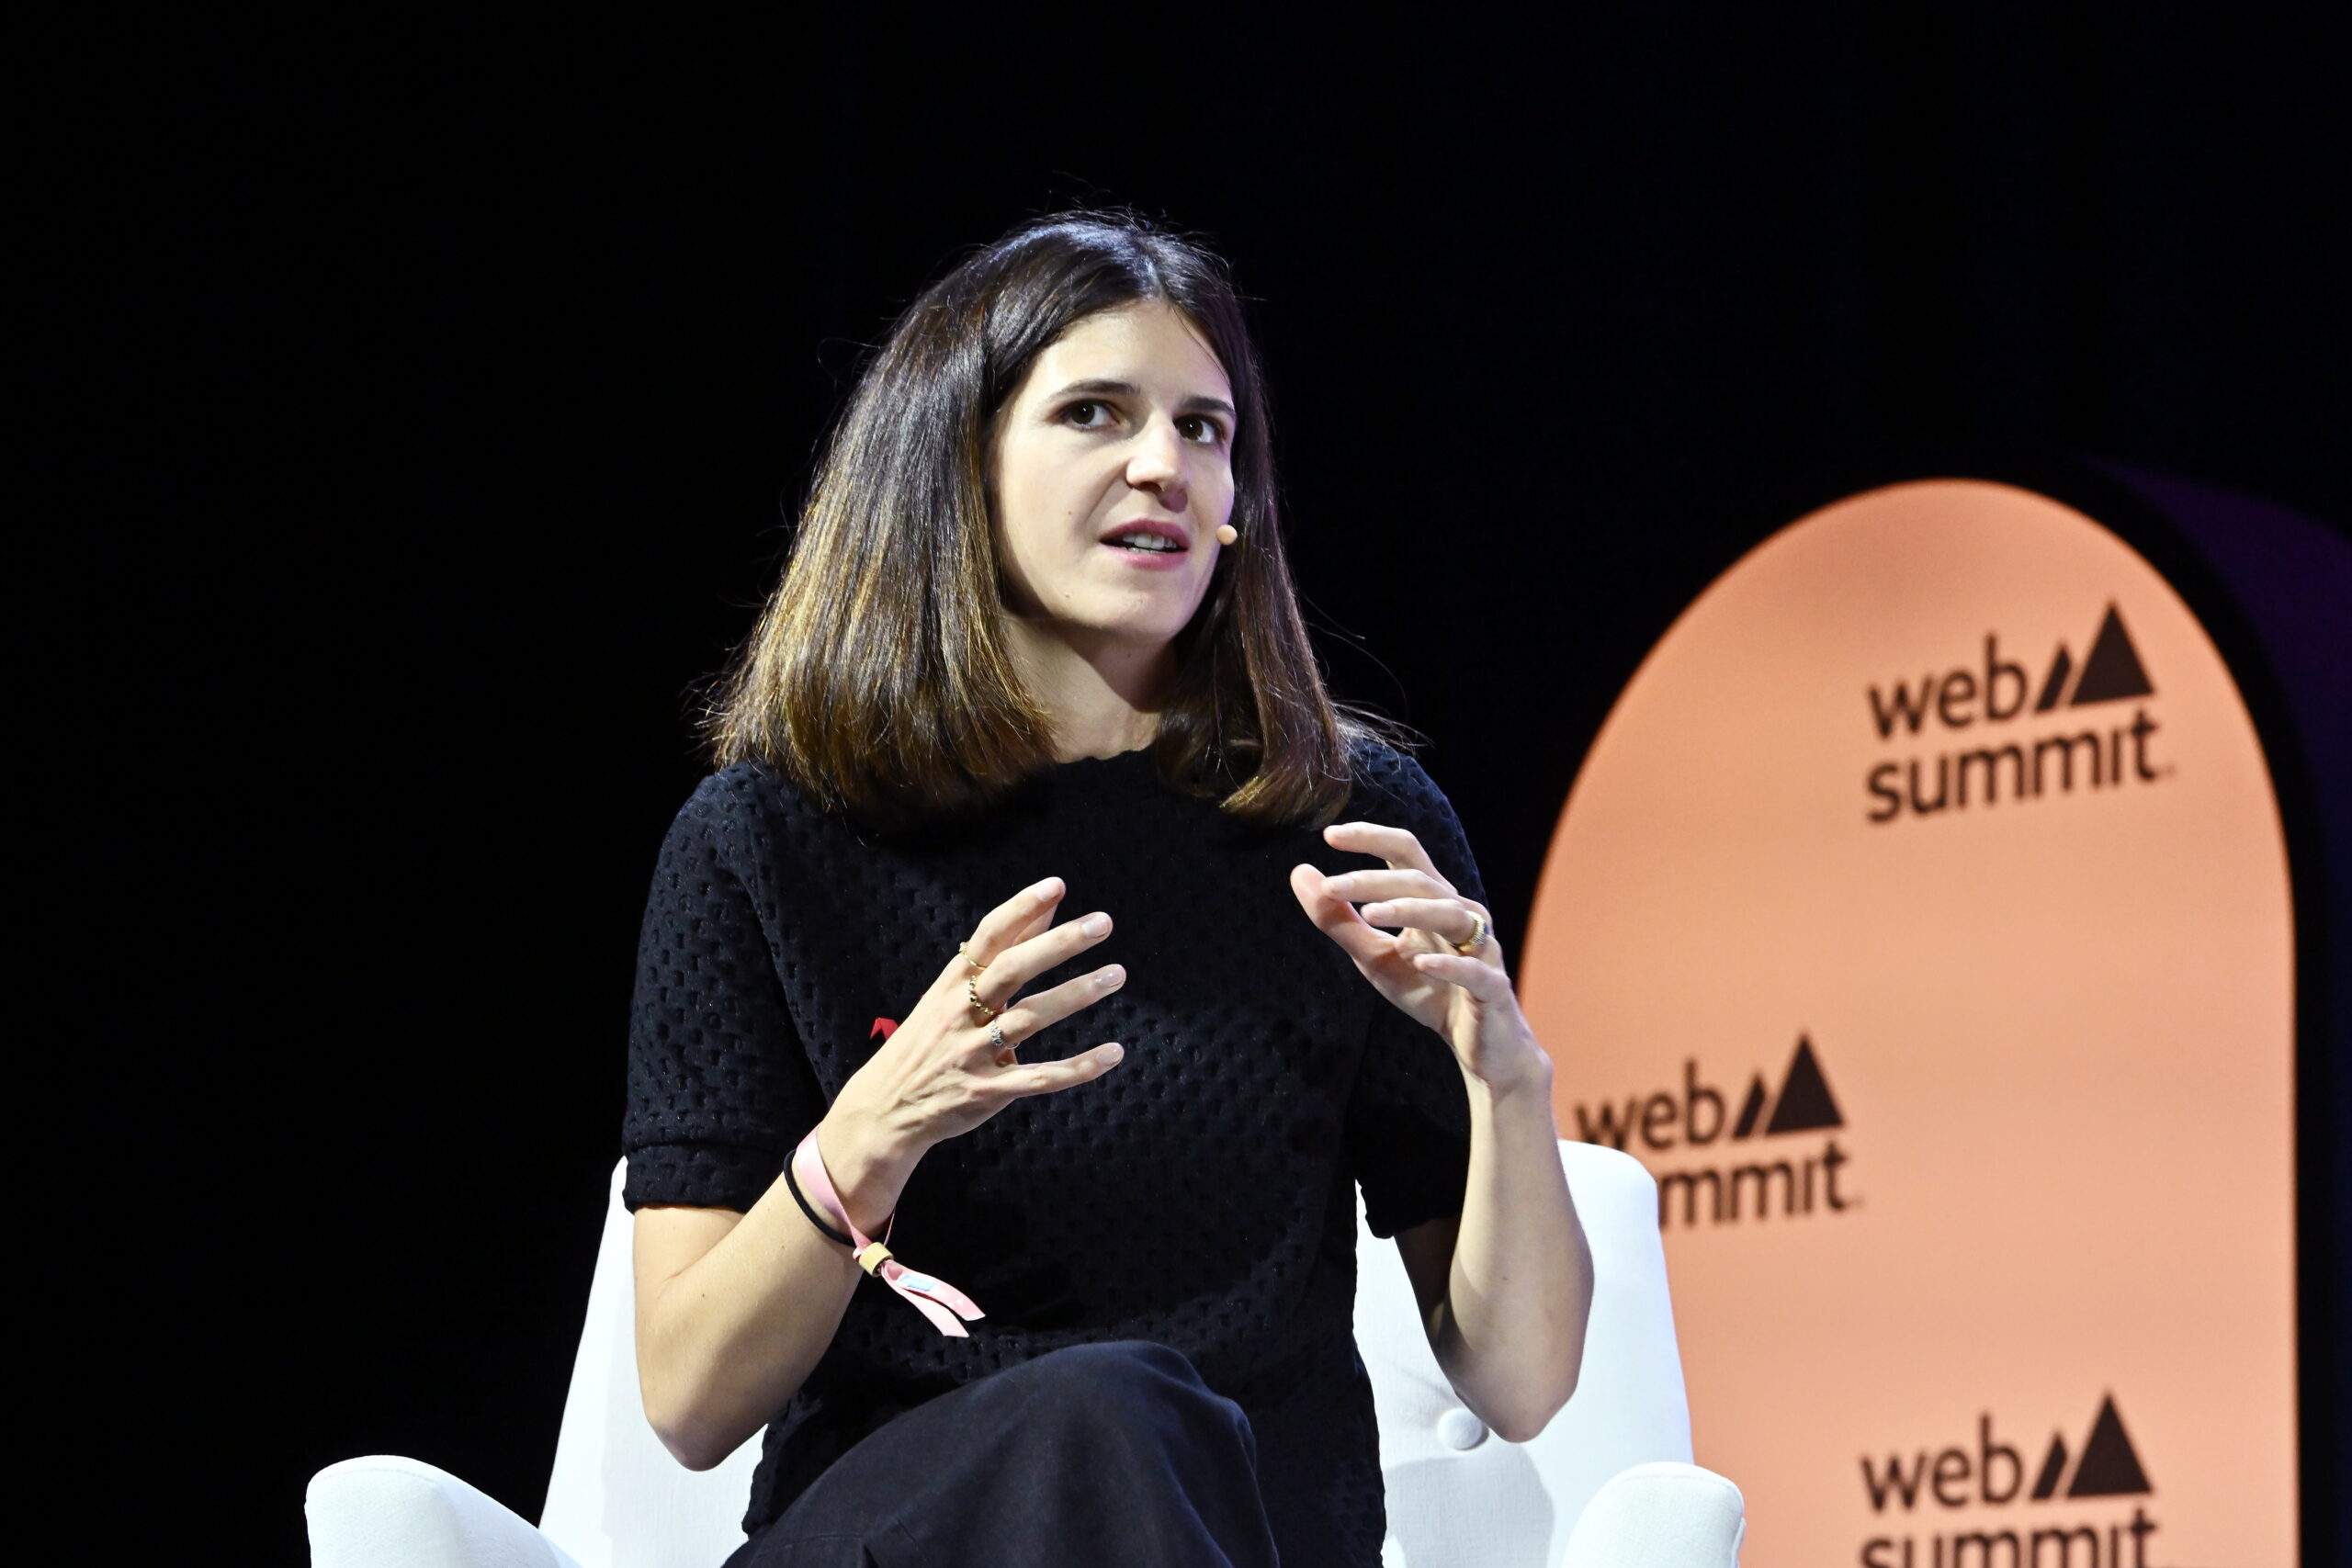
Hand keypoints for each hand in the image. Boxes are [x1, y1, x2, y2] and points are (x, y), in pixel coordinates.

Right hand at [818, 877, 1126, 1226]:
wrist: (885, 1108)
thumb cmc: (928, 1040)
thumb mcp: (952, 993)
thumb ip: (1004, 951)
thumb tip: (1048, 906)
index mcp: (952, 983)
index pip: (988, 936)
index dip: (1020, 909)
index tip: (1056, 885)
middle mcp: (961, 1012)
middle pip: (1012, 969)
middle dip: (1058, 944)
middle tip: (1103, 923)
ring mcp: (973, 1053)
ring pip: (1030, 1018)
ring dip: (1076, 994)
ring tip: (1115, 974)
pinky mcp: (988, 1091)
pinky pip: (1040, 1077)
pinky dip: (1078, 1067)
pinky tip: (1113, 1053)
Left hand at [1291, 823, 1547, 1095]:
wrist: (1478, 1045)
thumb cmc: (1429, 991)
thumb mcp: (1373, 956)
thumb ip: (1338, 919)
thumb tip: (1300, 872)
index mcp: (1432, 900)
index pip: (1405, 854)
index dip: (1372, 838)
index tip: (1329, 835)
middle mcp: (1460, 914)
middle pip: (1420, 881)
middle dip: (1374, 880)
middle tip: (1331, 886)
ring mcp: (1481, 949)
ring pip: (1449, 914)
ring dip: (1409, 910)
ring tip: (1369, 914)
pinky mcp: (1492, 987)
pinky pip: (1473, 970)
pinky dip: (1447, 963)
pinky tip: (1419, 962)